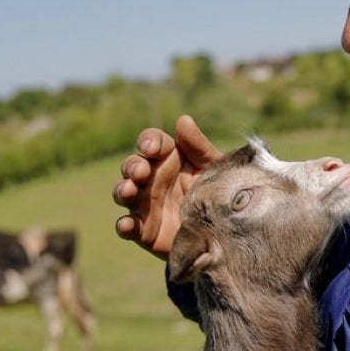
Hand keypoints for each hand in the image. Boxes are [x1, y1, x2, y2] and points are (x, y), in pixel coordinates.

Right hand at [112, 115, 222, 258]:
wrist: (227, 231)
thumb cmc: (218, 192)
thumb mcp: (214, 168)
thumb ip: (199, 147)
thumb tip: (183, 120)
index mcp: (169, 158)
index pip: (152, 142)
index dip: (148, 141)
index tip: (151, 147)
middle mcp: (152, 178)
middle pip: (132, 165)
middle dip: (132, 166)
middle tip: (141, 171)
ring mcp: (145, 204)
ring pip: (123, 192)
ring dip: (122, 190)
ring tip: (129, 191)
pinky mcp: (143, 231)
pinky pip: (127, 227)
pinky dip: (123, 226)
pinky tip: (126, 224)